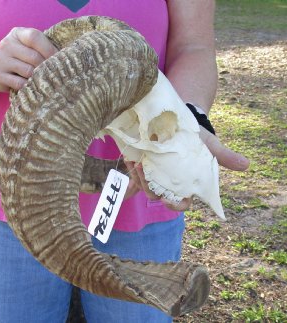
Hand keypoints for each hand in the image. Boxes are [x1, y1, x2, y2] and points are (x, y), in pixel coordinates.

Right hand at [0, 27, 56, 91]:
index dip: (49, 49)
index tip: (59, 59)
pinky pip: (20, 84)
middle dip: (46, 67)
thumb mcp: (29, 48)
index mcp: (17, 34)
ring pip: (28, 71)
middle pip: (34, 57)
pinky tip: (33, 87)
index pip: (34, 37)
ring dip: (39, 78)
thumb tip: (65, 59)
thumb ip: (43, 48)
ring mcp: (0, 60)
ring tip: (44, 81)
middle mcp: (7, 44)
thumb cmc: (21, 58)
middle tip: (54, 74)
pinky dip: (29, 87)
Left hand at [123, 128, 249, 210]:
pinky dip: (130, 167)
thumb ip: (225, 156)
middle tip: (144, 172)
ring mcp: (154, 175)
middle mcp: (169, 183)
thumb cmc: (198, 139)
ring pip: (143, 185)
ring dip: (138, 177)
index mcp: (186, 184)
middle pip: (157, 195)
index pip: (180, 203)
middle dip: (149, 188)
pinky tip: (128, 157)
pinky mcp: (144, 164)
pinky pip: (135, 172)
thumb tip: (246, 165)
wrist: (183, 123)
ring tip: (135, 162)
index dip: (174, 205)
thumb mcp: (211, 146)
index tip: (168, 200)